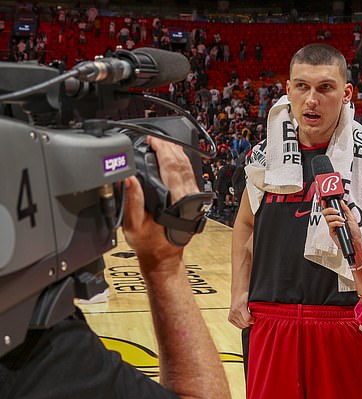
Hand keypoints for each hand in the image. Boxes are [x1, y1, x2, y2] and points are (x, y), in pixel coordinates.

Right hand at [123, 136, 197, 262]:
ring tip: (163, 143)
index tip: (151, 140)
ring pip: (188, 167)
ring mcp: (193, 197)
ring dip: (176, 152)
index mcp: (174, 200)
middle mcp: (187, 196)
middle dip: (168, 146)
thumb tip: (129, 178)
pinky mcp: (193, 198)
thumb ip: (132, 200)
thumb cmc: (149, 243)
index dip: (161, 149)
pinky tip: (174, 157)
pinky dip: (182, 162)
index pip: (171, 165)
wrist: (163, 257)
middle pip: (181, 162)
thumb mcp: (133, 224)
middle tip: (155, 138)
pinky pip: (190, 174)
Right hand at [228, 291, 253, 328]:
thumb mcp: (251, 300)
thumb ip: (254, 308)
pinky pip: (238, 326)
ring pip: (241, 326)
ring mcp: (231, 315)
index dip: (253, 321)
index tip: (255, 319)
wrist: (237, 292)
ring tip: (248, 318)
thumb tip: (259, 317)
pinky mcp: (230, 318)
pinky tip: (244, 319)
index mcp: (240, 306)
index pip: (247, 319)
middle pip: (245, 324)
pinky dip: (242, 324)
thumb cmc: (244, 295)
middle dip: (250, 322)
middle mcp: (235, 311)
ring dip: (246, 324)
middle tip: (252, 318)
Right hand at [321, 200, 361, 247]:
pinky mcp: (332, 232)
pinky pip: (330, 225)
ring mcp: (332, 226)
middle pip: (325, 213)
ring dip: (335, 217)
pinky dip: (336, 223)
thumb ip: (346, 209)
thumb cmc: (354, 232)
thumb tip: (341, 202)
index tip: (326, 202)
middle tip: (336, 211)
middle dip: (330, 210)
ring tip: (342, 220)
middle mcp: (334, 221)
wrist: (356, 241)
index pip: (329, 209)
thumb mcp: (352, 218)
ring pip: (327, 218)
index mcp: (338, 217)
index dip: (326, 205)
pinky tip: (341, 224)